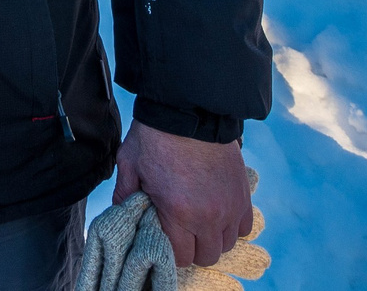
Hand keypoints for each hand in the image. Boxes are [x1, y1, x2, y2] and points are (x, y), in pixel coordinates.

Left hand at [113, 122, 248, 266]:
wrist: (188, 108)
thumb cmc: (155, 136)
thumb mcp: (130, 165)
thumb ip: (124, 196)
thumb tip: (121, 215)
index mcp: (178, 212)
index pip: (181, 257)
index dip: (170, 249)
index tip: (163, 233)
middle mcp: (209, 215)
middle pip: (207, 256)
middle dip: (192, 247)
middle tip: (180, 228)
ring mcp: (230, 205)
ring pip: (227, 244)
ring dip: (213, 237)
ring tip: (199, 219)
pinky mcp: (243, 193)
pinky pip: (245, 227)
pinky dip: (232, 225)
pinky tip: (218, 212)